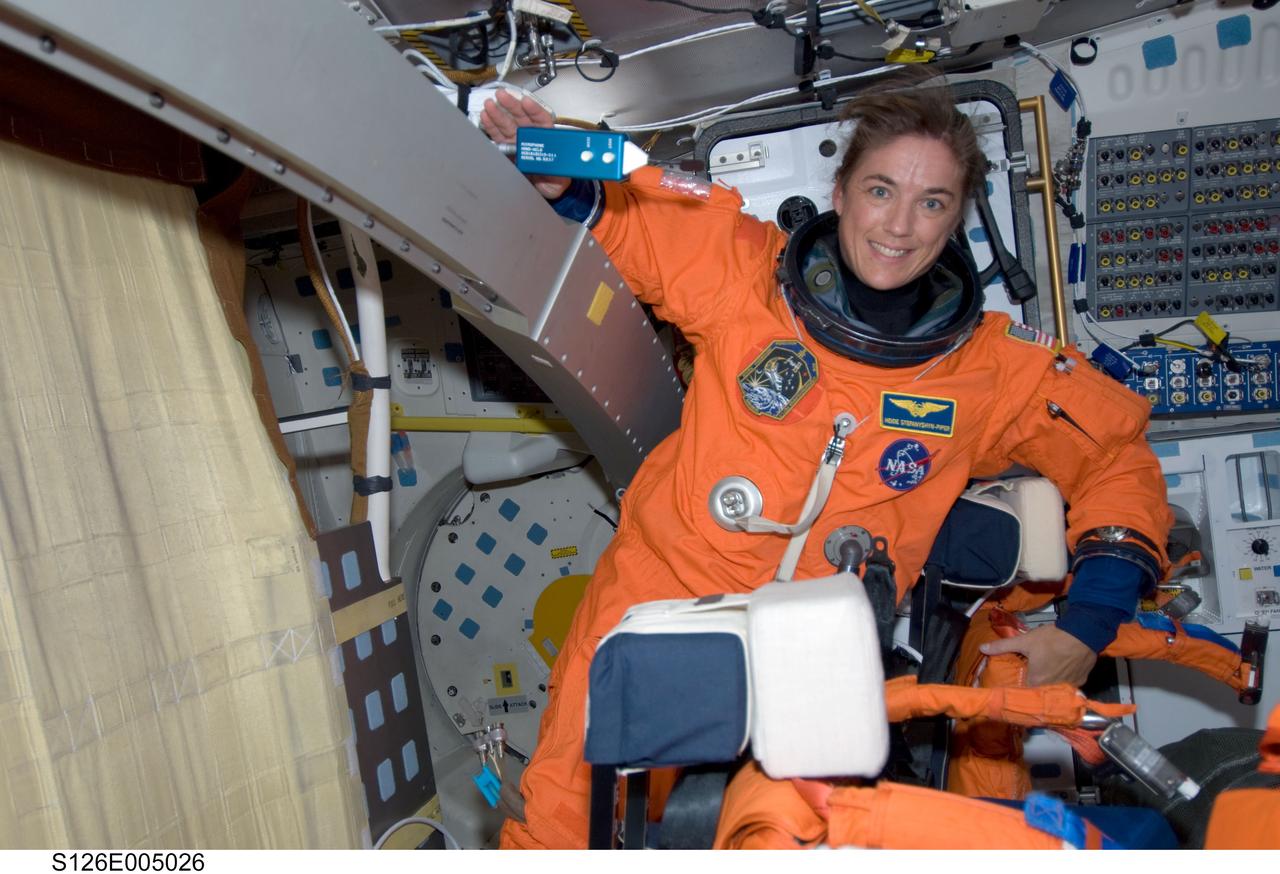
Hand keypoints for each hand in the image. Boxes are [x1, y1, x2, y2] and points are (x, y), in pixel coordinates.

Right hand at [480, 88, 571, 199]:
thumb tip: (556, 172)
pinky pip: (498, 136)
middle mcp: (531, 138)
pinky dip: (491, 127)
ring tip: (489, 104)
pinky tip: (486, 117)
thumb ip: (558, 176)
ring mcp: (517, 142)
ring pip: (507, 125)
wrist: (542, 189)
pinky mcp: (507, 149)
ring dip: (498, 113)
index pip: (541, 120)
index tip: (526, 102)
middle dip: (511, 106)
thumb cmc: (554, 181)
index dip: (534, 110)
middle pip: (522, 118)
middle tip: (502, 96)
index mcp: (546, 139)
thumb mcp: (559, 180)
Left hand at [979, 624, 1097, 686]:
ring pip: (1055, 690)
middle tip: (1029, 682)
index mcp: (1037, 682)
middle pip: (1041, 694)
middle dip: (1034, 689)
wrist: (1084, 633)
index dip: (1019, 691)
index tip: (1015, 689)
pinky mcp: (1081, 682)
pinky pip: (1069, 686)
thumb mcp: (1024, 640)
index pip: (1024, 694)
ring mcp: (1069, 686)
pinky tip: (1060, 673)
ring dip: (1050, 686)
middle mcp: (1053, 689)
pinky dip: (1064, 681)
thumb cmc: (1052, 639)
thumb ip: (1002, 646)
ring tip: (1044, 678)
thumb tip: (981, 648)